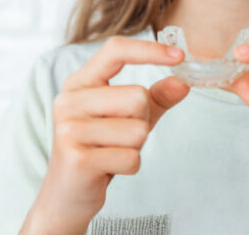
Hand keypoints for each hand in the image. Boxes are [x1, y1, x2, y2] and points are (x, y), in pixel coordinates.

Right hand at [21, 36, 189, 234]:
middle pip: (138, 96)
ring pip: (138, 130)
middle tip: (118, 138)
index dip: (149, 50)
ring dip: (135, 147)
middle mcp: (69, 100)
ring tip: (111, 153)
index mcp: (79, 83)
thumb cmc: (99, 150)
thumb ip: (155, 98)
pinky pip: (132, 158)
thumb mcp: (127, 118)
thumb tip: (183, 83)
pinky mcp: (78, 159)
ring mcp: (70, 129)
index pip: (115, 50)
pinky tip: (107, 170)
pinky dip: (129, 167)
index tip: (180, 55)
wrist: (65, 197)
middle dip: (141, 121)